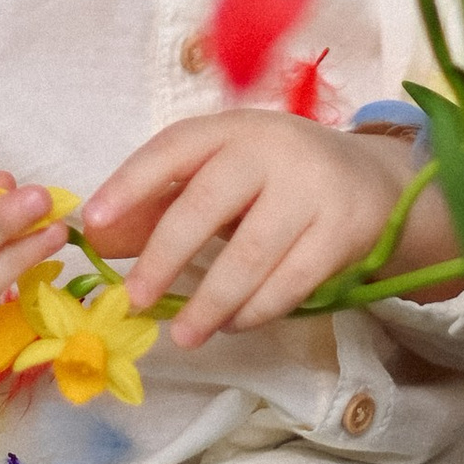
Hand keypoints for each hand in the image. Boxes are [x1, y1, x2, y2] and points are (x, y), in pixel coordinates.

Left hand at [82, 113, 451, 354]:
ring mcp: (312, 189)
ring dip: (211, 301)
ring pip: (250, 253)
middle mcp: (272, 150)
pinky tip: (233, 324)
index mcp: (231, 129)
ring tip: (184, 334)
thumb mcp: (220, 174)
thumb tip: (97, 242)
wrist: (370, 180)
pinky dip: (256, 310)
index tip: (92, 223)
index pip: (173, 148)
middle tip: (135, 299)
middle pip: (208, 205)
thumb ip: (158, 204)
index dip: (130, 184)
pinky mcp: (342, 230)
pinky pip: (291, 281)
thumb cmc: (274, 179)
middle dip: (165, 256)